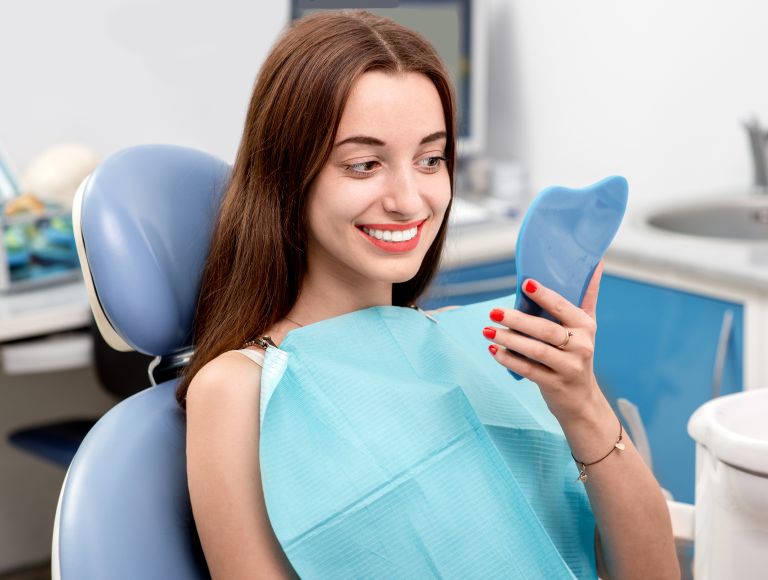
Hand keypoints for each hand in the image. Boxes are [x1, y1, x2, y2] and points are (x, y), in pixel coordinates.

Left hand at [483, 261, 604, 422]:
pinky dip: (509, 360)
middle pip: (546, 330)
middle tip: (494, 311)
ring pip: (536, 351)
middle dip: (518, 320)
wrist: (582, 398)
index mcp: (586, 326)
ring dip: (509, 340)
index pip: (563, 307)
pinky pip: (529, 370)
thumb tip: (596, 262)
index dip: (545, 295)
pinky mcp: (554, 384)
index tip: (526, 284)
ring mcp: (569, 367)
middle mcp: (581, 346)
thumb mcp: (587, 325)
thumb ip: (588, 294)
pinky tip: (494, 350)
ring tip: (487, 330)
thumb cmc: (578, 353)